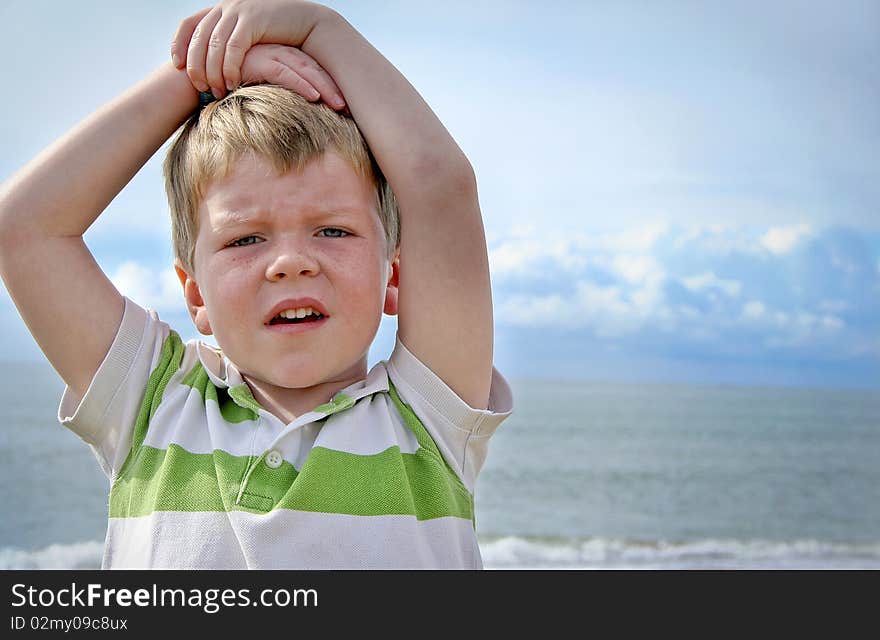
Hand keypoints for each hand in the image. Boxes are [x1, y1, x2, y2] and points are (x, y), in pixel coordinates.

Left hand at [170, 1, 328, 98]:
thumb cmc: (278, 36)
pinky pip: (233, 48)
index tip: (177, 66)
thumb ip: (229, 44)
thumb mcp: (248, 37)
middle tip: (199, 88)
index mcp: (220, 10)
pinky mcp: (252, 21)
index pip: (189, 24)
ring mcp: (238, 12)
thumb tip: (212, 65)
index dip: (179, 44)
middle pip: (198, 38)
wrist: (306, 21)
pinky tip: (233, 83)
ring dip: (212, 71)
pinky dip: (230, 68)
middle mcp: (225, 8)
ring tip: (217, 91)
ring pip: (213, 46)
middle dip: (195, 66)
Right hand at [238, 43, 345, 109]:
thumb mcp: (260, 89)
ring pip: (305, 71)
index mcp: (283, 57)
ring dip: (324, 88)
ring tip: (339, 105)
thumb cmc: (232, 84)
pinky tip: (315, 97)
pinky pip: (285, 73)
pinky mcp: (258, 60)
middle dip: (334, 88)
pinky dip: (301, 85)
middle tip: (350, 107)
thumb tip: (297, 117)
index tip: (345, 106)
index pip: (313, 71)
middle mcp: (280, 52)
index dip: (331, 86)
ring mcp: (270, 53)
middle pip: (315, 70)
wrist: (203, 74)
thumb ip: (279, 96)